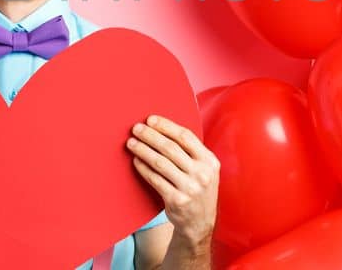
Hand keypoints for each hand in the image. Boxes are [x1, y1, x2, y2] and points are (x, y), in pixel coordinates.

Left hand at [127, 114, 219, 242]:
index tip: (150, 119)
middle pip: (170, 148)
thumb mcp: (205, 170)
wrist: (200, 223)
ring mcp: (190, 188)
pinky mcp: (177, 200)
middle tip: (136, 129)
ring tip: (131, 143)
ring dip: (143, 150)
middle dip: (150, 136)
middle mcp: (202, 174)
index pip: (186, 137)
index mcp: (210, 161)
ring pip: (160, 163)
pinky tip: (136, 161)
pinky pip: (155, 179)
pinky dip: (143, 168)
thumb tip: (163, 129)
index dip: (166, 126)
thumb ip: (192, 152)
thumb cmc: (198, 190)